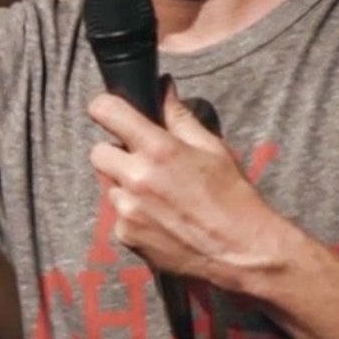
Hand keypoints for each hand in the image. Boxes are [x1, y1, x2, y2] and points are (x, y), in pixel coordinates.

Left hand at [86, 84, 294, 288]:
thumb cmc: (232, 196)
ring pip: (111, 187)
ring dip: (127, 187)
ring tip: (161, 197)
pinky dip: (134, 216)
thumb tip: (163, 88)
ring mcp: (128, 210)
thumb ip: (179, 117)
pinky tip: (162, 220)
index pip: (106, 111)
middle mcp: (136, 178)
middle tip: (143, 162)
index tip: (110, 113)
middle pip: (98, 152)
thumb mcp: (212, 148)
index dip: (104, 108)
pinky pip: (119, 216)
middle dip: (116, 153)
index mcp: (157, 149)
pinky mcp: (126, 236)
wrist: (240, 251)